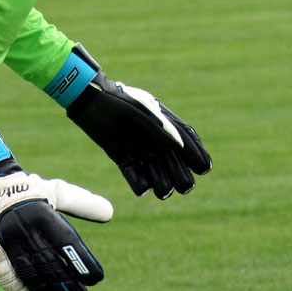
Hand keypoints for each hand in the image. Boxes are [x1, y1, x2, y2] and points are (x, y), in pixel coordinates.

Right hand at [0, 122, 111, 290]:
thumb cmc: (30, 189)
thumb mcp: (56, 191)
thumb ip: (82, 203)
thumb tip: (110, 213)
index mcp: (41, 211)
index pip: (66, 242)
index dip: (82, 261)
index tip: (96, 278)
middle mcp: (24, 227)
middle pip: (50, 264)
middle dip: (68, 284)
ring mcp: (8, 242)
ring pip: (32, 274)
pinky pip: (11, 279)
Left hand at [67, 72, 211, 199]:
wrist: (86, 99)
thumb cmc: (115, 100)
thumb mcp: (138, 111)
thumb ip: (157, 127)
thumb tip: (180, 147)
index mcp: (160, 119)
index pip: (185, 137)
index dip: (197, 152)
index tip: (205, 168)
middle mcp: (151, 135)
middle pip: (172, 159)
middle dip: (181, 173)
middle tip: (186, 186)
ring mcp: (136, 145)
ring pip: (154, 168)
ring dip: (161, 181)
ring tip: (164, 191)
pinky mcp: (120, 154)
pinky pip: (133, 172)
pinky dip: (138, 182)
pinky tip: (143, 188)